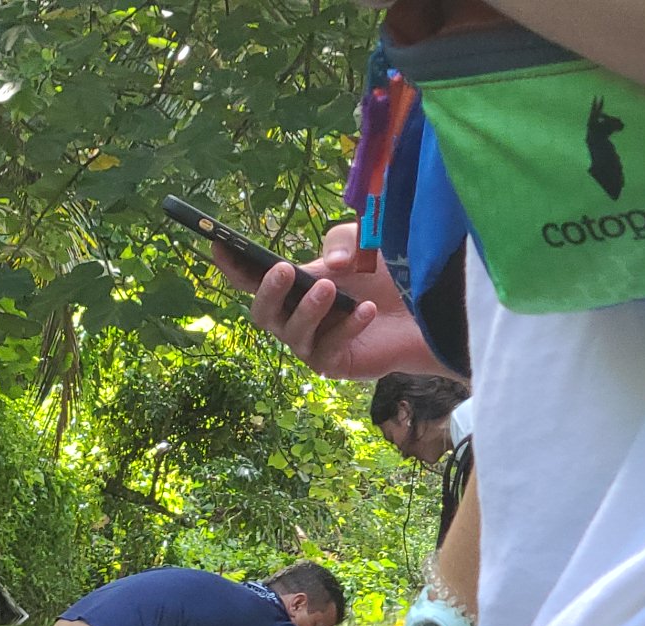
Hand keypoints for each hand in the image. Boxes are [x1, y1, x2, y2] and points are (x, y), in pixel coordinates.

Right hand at [248, 223, 444, 383]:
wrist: (426, 311)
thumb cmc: (387, 277)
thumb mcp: (362, 244)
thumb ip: (341, 241)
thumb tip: (329, 266)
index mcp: (294, 287)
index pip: (253, 279)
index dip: (232, 265)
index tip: (218, 243)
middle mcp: (295, 318)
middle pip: (262, 313)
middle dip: (268, 292)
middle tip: (283, 270)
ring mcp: (312, 344)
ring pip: (292, 333)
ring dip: (308, 310)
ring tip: (328, 289)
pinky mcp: (334, 364)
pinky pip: (328, 349)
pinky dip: (346, 327)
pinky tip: (366, 311)